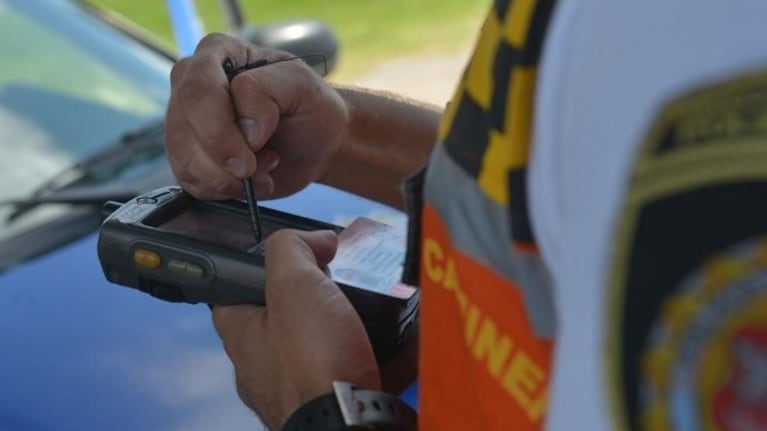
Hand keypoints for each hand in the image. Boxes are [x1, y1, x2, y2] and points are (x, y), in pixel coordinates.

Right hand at [166, 33, 348, 199]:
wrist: (316, 144)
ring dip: (227, 176)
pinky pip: (191, 181)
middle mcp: (192, 84)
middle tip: (254, 167)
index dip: (221, 124)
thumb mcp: (301, 86)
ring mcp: (187, 123)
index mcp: (217, 53)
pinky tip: (250, 181)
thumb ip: (266, 91)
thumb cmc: (309, 107)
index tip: (255, 143)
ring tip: (262, 168)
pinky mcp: (190, 158)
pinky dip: (225, 189)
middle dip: (223, 155)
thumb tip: (243, 126)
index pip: (198, 88)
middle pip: (183, 124)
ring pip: (184, 158)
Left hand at [213, 230, 379, 429]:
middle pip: (282, 321)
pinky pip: (351, 372)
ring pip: (319, 348)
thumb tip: (316, 240)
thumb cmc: (311, 359)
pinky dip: (372, 355)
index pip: (231, 296)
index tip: (286, 260)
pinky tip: (395, 339)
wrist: (349, 424)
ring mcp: (297, 391)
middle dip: (311, 300)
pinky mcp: (332, 404)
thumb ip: (293, 249)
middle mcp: (263, 368)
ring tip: (370, 307)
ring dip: (342, 327)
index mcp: (244, 338)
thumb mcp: (293, 283)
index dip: (254, 271)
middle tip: (339, 281)